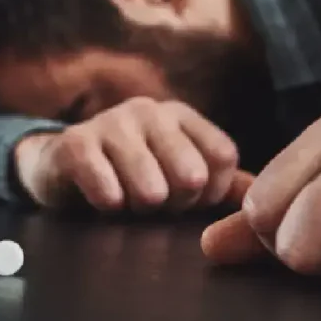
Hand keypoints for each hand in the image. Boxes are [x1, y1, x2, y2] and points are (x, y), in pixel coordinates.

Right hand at [14, 97, 239, 211]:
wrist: (59, 164)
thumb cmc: (127, 172)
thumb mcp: (174, 170)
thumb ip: (220, 181)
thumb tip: (261, 193)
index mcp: (179, 115)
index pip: (222, 156)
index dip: (211, 193)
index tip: (189, 200)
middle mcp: (149, 110)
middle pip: (191, 175)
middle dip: (176, 204)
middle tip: (155, 203)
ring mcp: (110, 122)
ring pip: (151, 189)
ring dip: (140, 209)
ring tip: (127, 202)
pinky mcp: (75, 143)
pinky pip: (107, 190)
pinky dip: (110, 206)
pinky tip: (104, 200)